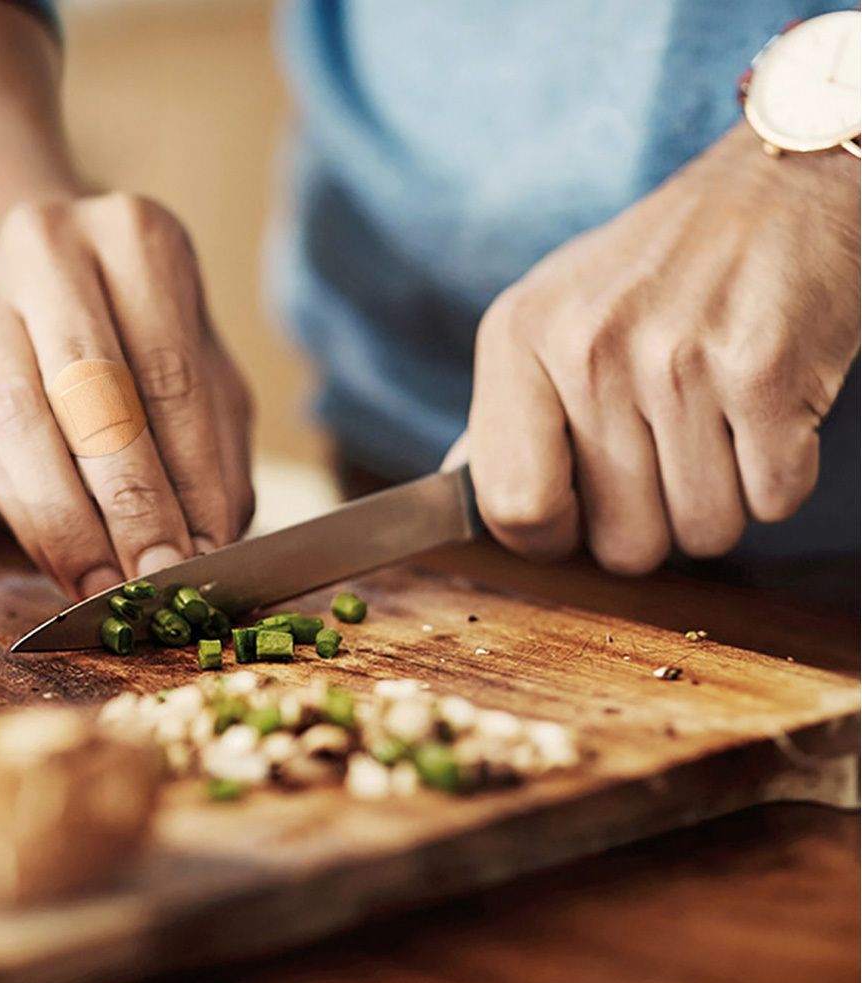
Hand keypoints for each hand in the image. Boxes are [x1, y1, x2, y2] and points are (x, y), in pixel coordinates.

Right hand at [0, 193, 253, 596]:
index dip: (189, 475)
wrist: (39, 279)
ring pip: (26, 429)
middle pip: (94, 397)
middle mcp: (52, 255)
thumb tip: (215, 541)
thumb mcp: (205, 371)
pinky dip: (32, 521)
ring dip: (71, 525)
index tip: (207, 552)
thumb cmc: (147, 336)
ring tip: (111, 587)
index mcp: (137, 242)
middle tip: (159, 577)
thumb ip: (217, 450)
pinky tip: (68, 566)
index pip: (171, 378)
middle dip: (132, 504)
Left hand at [455, 123, 859, 572]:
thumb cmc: (651, 272)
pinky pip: (773, 501)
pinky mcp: (764, 370)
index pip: (512, 508)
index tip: (578, 516)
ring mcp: (676, 360)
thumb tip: (457, 498)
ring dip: (718, 501)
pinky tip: (760, 412)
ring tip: (714, 423)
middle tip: (665, 453)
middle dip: (651, 523)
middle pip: (622, 546)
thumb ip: (504, 417)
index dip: (551, 538)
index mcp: (518, 337)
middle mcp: (587, 348)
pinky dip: (776, 476)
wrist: (774, 185)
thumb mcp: (549, 319)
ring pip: (703, 533)